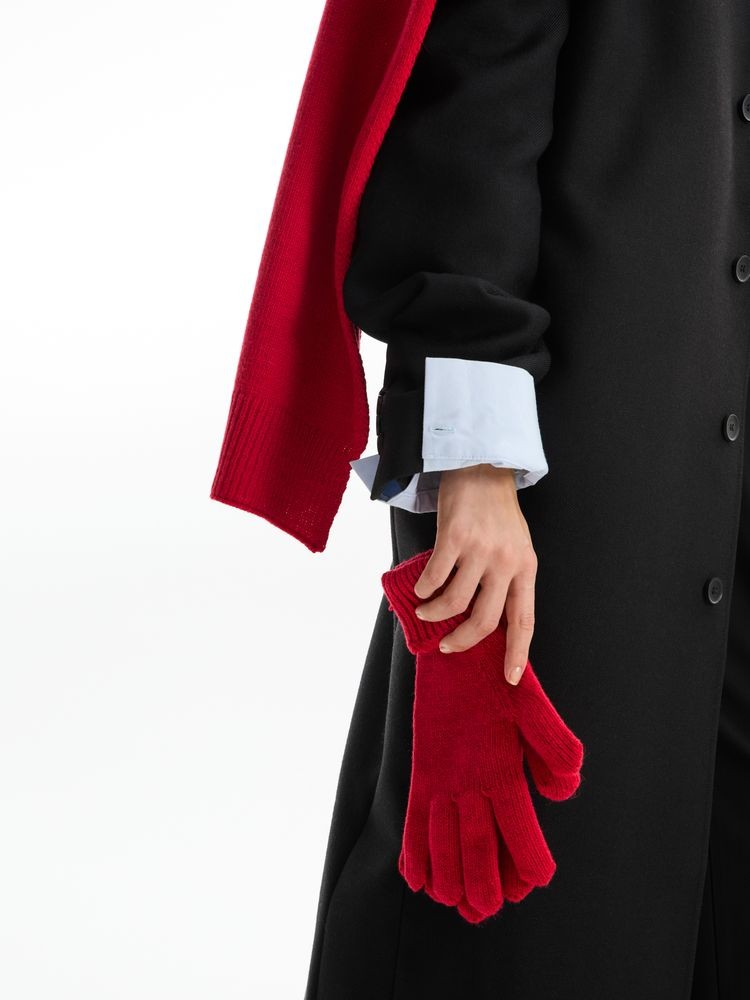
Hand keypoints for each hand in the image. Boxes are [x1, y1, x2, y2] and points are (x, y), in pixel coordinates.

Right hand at [413, 464, 537, 683]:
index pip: (525, 620)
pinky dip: (425, 589)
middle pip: (486, 619)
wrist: (482, 468)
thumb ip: (505, 579)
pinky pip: (435, 576)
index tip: (510, 677)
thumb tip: (484, 617)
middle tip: (447, 646)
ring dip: (436, 613)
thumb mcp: (513, 546)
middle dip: (463, 641)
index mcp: (526, 568)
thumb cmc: (497, 511)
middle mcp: (506, 562)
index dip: (517, 652)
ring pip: (456, 601)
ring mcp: (481, 550)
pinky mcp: (455, 537)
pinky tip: (421, 590)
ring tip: (426, 611)